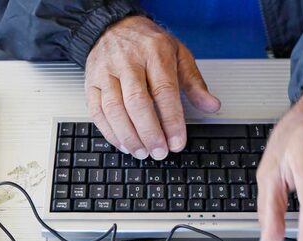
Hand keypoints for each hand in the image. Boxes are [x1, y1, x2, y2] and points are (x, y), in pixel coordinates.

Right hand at [84, 16, 220, 159]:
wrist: (113, 26)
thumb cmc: (148, 44)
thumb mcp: (178, 54)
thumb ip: (194, 83)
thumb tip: (211, 106)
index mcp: (154, 53)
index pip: (164, 91)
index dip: (171, 121)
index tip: (177, 143)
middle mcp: (128, 61)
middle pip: (137, 102)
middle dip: (149, 133)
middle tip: (159, 152)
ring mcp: (106, 72)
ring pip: (115, 109)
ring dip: (129, 136)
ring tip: (142, 152)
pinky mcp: (90, 82)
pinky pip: (97, 111)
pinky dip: (110, 133)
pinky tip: (124, 144)